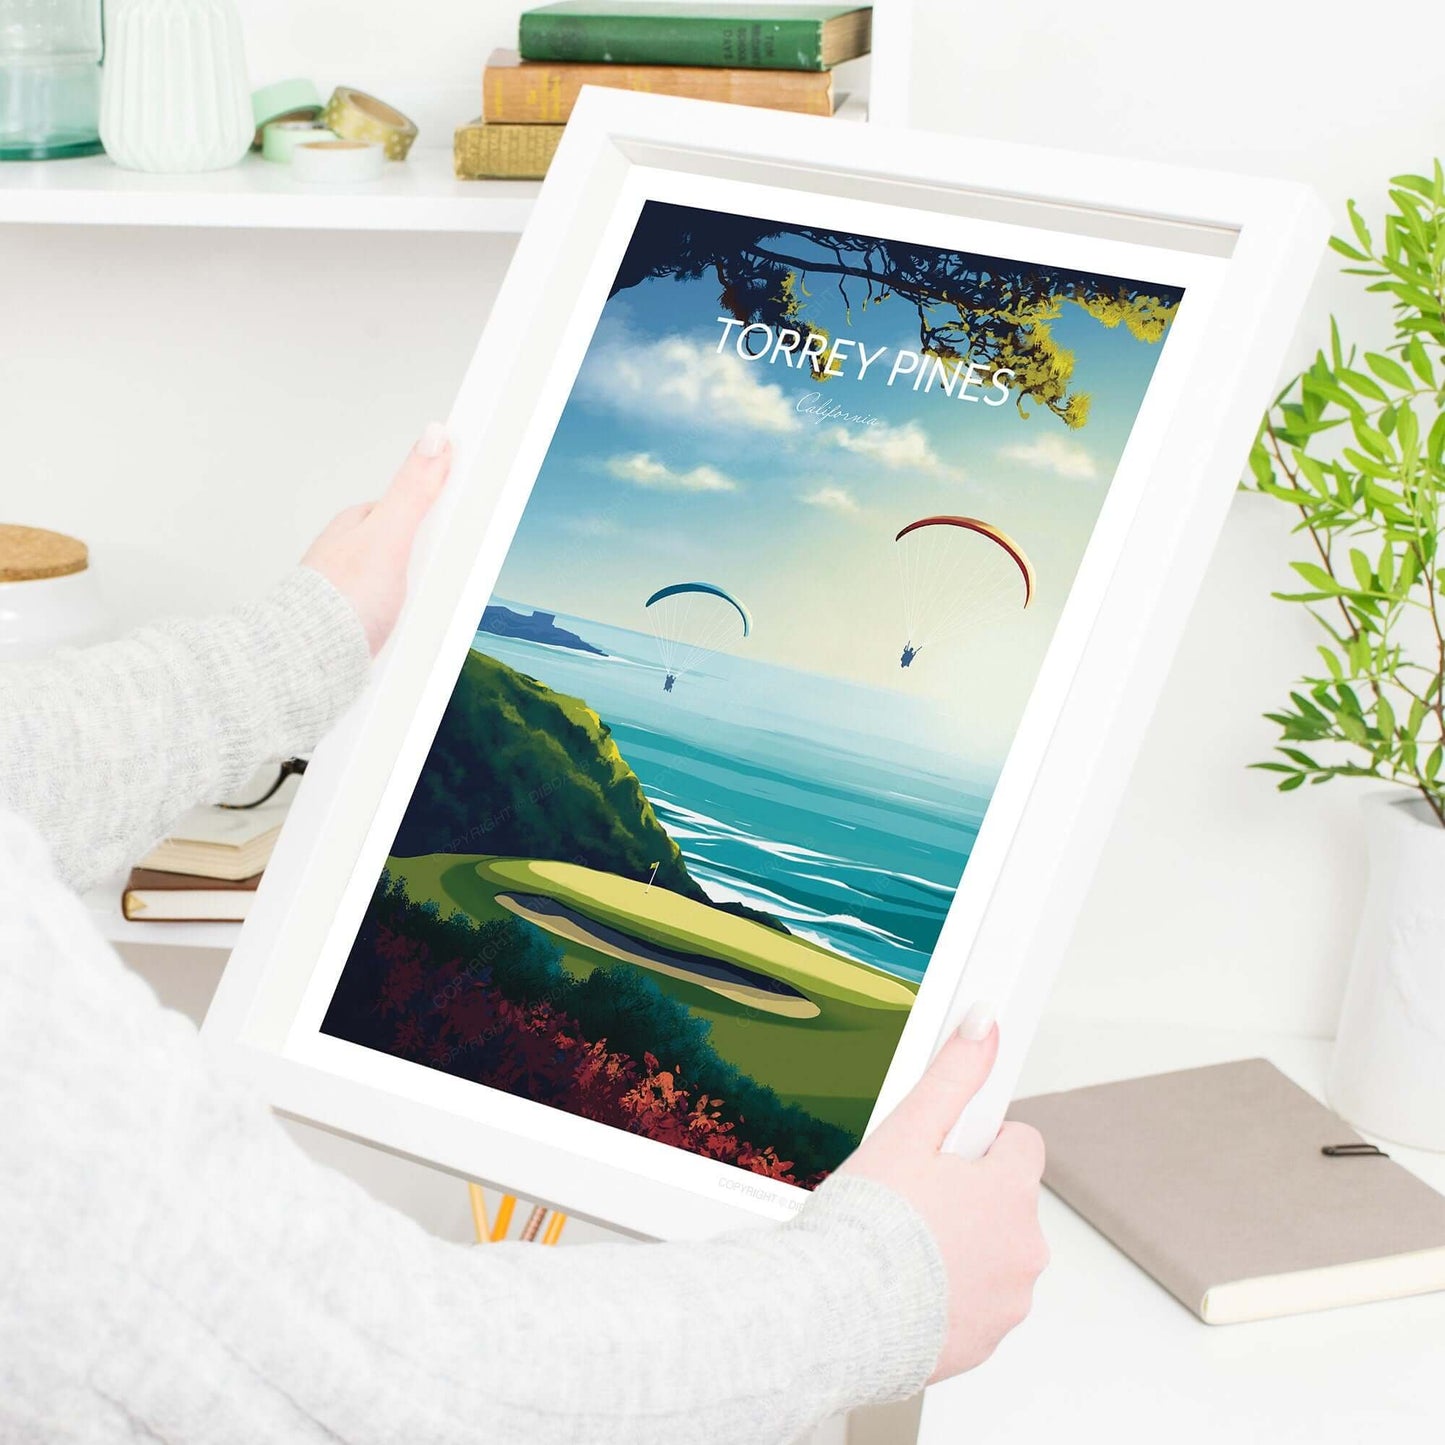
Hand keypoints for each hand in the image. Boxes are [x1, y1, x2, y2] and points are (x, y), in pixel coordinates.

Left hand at [302, 423, 451, 655]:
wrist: (309, 662)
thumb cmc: (339, 602)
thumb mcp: (388, 536)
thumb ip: (413, 490)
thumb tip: (434, 436)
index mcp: (357, 524)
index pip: (414, 506)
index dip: (443, 514)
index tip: (467, 520)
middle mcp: (352, 553)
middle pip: (414, 548)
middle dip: (433, 564)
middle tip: (441, 579)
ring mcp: (355, 588)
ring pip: (406, 585)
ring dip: (420, 599)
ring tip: (425, 611)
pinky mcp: (358, 622)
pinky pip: (395, 615)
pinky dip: (406, 622)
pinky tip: (411, 630)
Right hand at [840, 1009, 1048, 1382]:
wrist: (833, 1315)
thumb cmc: (866, 1226)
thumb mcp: (908, 1131)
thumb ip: (953, 1074)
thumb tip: (985, 1024)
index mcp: (1011, 1192)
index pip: (1022, 1144)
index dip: (979, 1142)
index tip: (944, 1153)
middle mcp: (1024, 1250)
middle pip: (1007, 1202)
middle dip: (969, 1196)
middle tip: (912, 1198)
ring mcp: (1008, 1302)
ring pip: (993, 1255)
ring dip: (961, 1247)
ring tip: (904, 1245)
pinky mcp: (984, 1343)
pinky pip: (975, 1304)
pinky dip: (949, 1296)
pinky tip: (906, 1286)